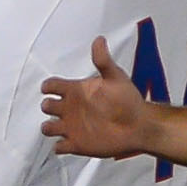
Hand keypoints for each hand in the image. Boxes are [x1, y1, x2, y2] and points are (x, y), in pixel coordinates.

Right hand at [41, 35, 155, 157]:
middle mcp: (72, 108)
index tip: (50, 88)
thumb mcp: (115, 77)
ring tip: (61, 127)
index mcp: (77, 91)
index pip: (52, 86)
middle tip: (60, 109)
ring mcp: (73, 127)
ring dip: (49, 128)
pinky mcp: (77, 144)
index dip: (48, 86)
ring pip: (48, 128)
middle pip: (47, 106)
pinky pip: (58, 147)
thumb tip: (99, 39)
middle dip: (48, 107)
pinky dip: (58, 146)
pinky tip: (68, 142)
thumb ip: (103, 60)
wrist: (139, 125)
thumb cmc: (128, 100)